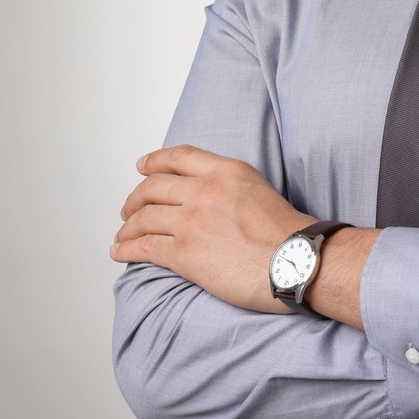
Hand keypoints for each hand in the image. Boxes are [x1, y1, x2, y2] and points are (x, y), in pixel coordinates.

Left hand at [111, 144, 314, 313]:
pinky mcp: (185, 252)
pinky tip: (121, 252)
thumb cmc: (288, 234)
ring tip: (122, 236)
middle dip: (135, 199)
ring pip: (144, 217)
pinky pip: (145, 246)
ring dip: (127, 227)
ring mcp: (192, 220)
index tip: (142, 166)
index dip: (155, 161)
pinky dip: (127, 249)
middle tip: (128, 209)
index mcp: (226, 171)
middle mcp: (205, 190)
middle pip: (153, 187)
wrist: (297, 261)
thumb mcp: (258, 189)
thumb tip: (208, 198)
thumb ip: (230, 186)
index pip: (180, 157)